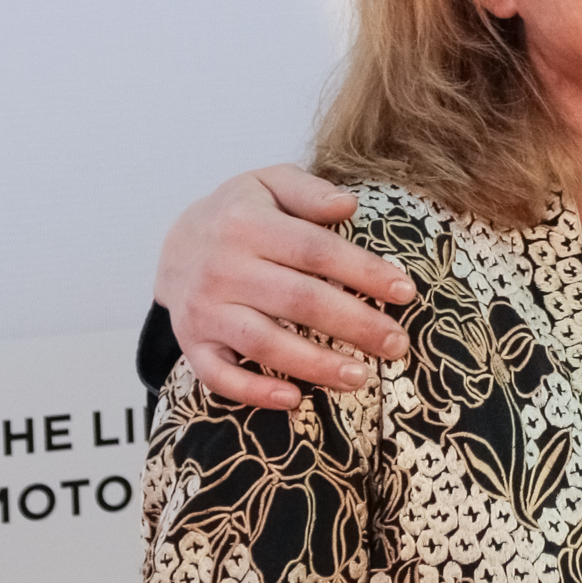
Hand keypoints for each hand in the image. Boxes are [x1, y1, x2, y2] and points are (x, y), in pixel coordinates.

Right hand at [155, 164, 412, 410]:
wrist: (176, 245)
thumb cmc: (240, 214)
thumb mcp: (269, 183)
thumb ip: (309, 191)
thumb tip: (348, 206)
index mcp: (245, 224)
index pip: (316, 250)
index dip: (364, 272)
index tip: (405, 292)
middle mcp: (222, 268)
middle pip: (299, 301)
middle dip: (355, 325)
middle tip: (397, 344)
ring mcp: (203, 310)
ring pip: (264, 343)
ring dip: (315, 365)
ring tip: (361, 378)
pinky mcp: (192, 343)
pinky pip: (220, 376)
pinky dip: (255, 392)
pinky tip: (294, 399)